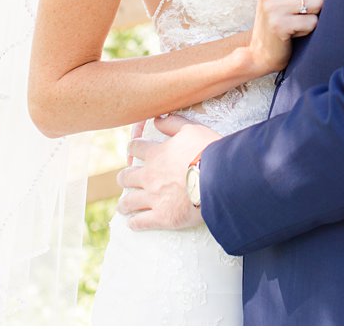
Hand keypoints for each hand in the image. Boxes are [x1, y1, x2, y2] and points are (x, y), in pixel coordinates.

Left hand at [117, 114, 220, 230]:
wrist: (219, 178)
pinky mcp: (162, 217)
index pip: (135, 148)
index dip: (133, 149)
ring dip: (125, 204)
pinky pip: (140, 222)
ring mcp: (153, 198)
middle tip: (126, 180)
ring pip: (128, 202)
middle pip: (125, 177)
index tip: (133, 151)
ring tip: (124, 206)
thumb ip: (173, 123)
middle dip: (124, 178)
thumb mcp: (192, 129)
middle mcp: (150, 176)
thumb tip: (157, 120)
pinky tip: (133, 223)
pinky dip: (134, 223)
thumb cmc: (208, 151)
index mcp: (156, 154)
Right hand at [247, 0, 324, 74]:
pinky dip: (308, 29)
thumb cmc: (278, 15)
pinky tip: (295, 31)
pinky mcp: (279, 26)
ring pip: (318, 2)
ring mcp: (273, 7)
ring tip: (298, 19)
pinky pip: (312, 22)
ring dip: (313, 15)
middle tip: (301, 9)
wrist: (262, 51)